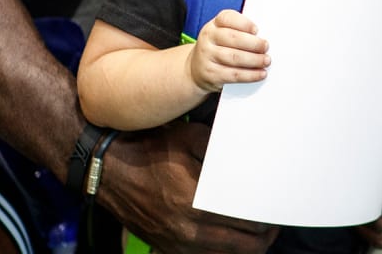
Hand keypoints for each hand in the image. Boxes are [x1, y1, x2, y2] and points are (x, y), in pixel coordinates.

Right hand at [97, 121, 278, 253]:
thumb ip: (221, 149)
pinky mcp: (166, 248)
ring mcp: (175, 244)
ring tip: (253, 232)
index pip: (248, 224)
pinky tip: (227, 237)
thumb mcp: (188, 138)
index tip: (275, 208)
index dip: (267, 219)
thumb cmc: (147, 150)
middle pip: (244, 248)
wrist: (106, 170)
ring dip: (243, 247)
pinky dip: (220, 251)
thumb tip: (249, 156)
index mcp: (195, 204)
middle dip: (263, 237)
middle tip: (271, 223)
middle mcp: (187, 231)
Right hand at [188, 10, 269, 91]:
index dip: (243, 23)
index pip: (227, 18)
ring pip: (234, 57)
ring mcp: (207, 56)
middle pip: (233, 38)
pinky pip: (233, 75)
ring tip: (266, 61)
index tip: (256, 29)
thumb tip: (263, 37)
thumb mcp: (222, 34)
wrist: (196, 69)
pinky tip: (260, 73)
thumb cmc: (218, 48)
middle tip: (266, 47)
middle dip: (253, 43)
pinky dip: (250, 75)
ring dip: (254, 60)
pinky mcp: (211, 74)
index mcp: (214, 25)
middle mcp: (208, 38)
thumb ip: (239, 32)